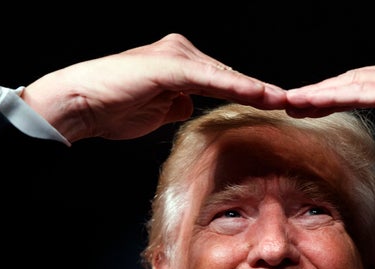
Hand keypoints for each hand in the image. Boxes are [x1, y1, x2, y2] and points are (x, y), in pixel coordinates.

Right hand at [22, 33, 286, 142]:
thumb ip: (176, 103)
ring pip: (225, 76)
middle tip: (294, 103)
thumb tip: (189, 106)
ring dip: (256, 89)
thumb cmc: (113, 109)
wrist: (80, 105)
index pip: (222, 81)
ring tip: (286, 100)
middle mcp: (181, 53)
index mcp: (179, 62)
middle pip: (228, 76)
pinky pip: (212, 80)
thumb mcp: (156, 109)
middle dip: (259, 92)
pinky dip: (239, 87)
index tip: (276, 107)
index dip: (248, 94)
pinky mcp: (171, 66)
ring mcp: (177, 56)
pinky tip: (263, 95)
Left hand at [285, 57, 374, 192]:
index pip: (360, 82)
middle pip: (351, 79)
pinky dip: (331, 98)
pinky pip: (358, 93)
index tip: (308, 106)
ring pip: (350, 83)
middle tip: (291, 102)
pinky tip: (311, 105)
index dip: (332, 94)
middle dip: (319, 92)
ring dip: (318, 94)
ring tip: (292, 103)